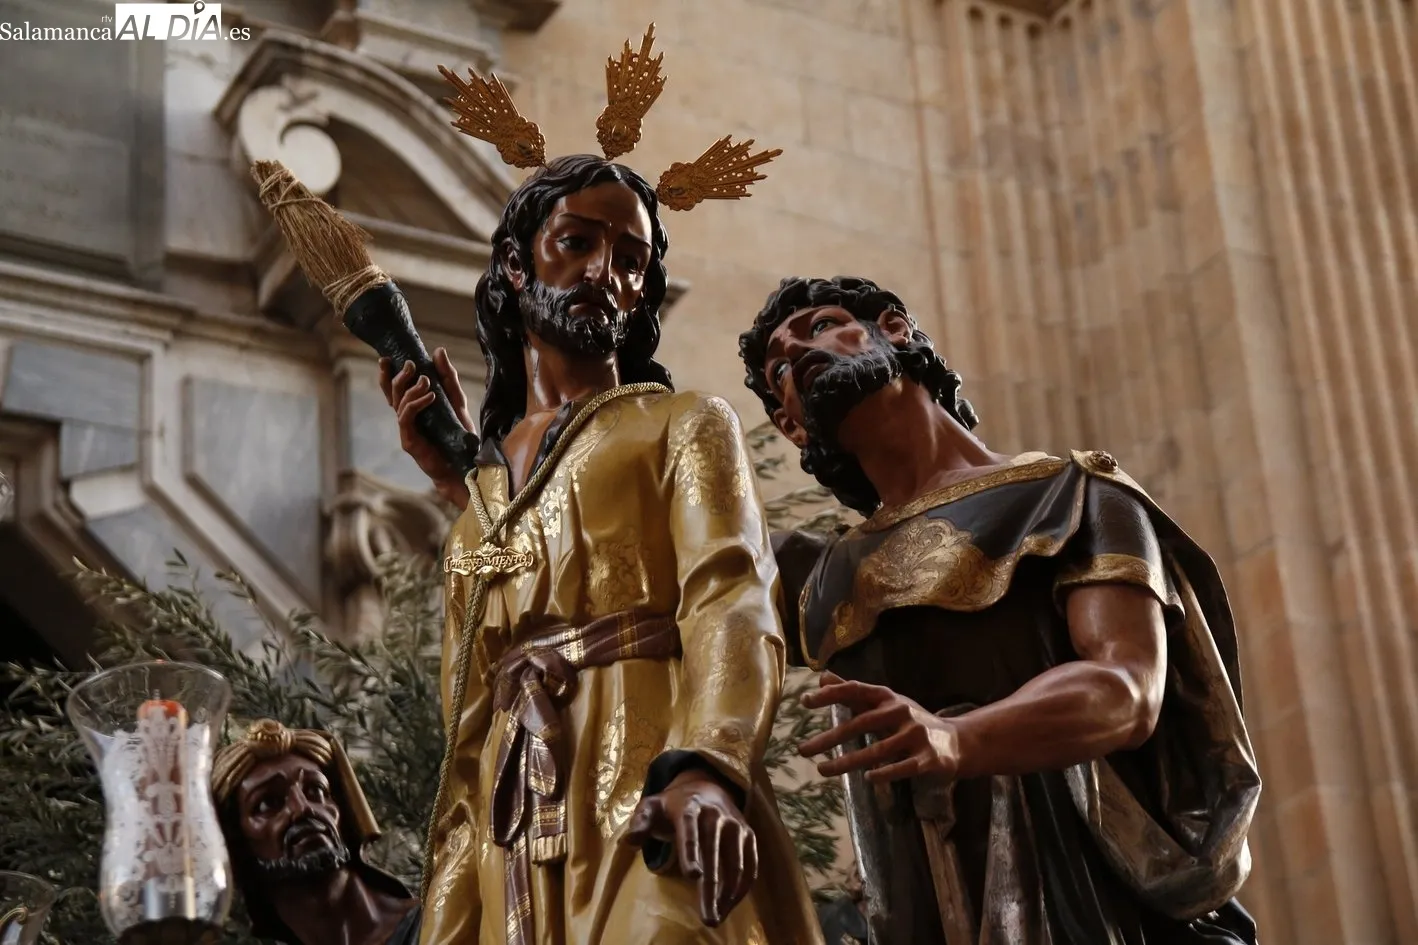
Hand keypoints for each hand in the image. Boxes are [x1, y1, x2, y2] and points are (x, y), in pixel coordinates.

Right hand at [378, 348, 474, 509]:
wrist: (464, 463)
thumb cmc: (458, 433)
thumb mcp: (455, 399)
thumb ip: (447, 377)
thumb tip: (438, 350)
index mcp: (413, 407)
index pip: (393, 388)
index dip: (386, 374)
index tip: (386, 358)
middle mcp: (406, 417)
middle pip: (392, 393)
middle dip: (399, 376)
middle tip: (410, 365)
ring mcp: (406, 430)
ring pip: (399, 403)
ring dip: (412, 389)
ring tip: (426, 381)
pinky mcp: (409, 441)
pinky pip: (406, 417)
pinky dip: (416, 404)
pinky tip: (430, 397)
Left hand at [623, 769, 757, 926]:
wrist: (707, 789)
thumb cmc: (673, 806)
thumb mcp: (652, 807)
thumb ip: (640, 822)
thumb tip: (629, 841)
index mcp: (689, 807)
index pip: (690, 829)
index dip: (691, 852)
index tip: (693, 876)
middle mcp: (716, 815)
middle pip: (715, 855)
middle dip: (712, 889)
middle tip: (708, 919)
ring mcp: (736, 825)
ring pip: (736, 864)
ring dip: (728, 894)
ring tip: (716, 918)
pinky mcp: (748, 835)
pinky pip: (750, 865)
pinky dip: (742, 888)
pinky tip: (729, 905)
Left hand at [798, 671, 960, 783]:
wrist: (957, 742)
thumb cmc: (911, 721)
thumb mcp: (885, 703)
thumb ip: (853, 692)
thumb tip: (821, 676)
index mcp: (888, 697)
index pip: (856, 690)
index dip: (831, 694)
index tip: (805, 700)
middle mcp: (901, 712)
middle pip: (861, 723)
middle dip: (829, 738)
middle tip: (802, 749)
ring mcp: (916, 735)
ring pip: (877, 751)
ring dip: (848, 762)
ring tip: (822, 770)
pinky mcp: (928, 759)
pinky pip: (903, 767)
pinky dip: (885, 773)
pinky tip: (868, 779)